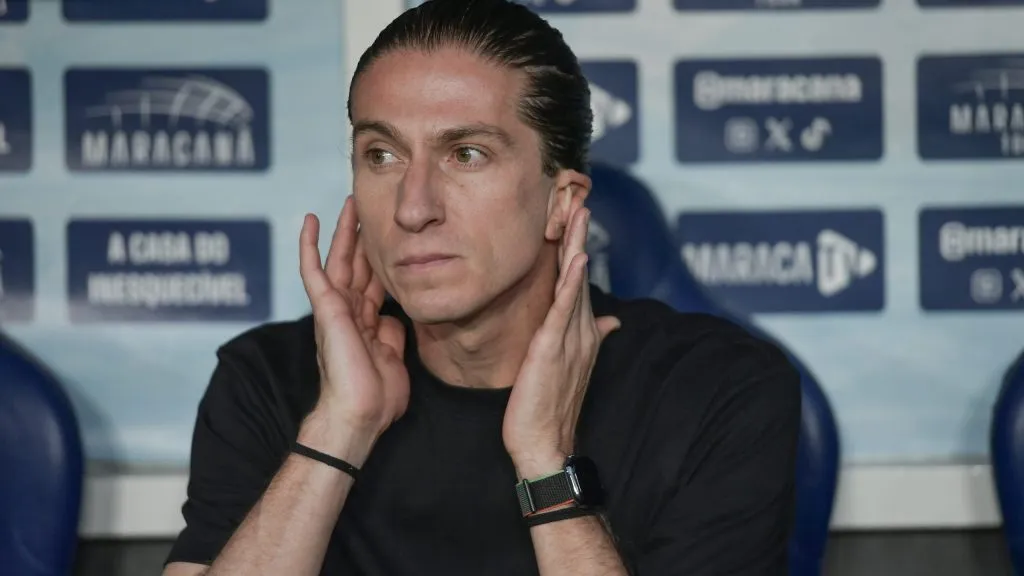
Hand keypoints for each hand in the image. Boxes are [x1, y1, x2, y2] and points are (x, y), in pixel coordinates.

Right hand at [299, 196, 409, 452]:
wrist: (360, 415)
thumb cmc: (377, 398)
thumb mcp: (394, 357)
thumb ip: (392, 331)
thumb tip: (393, 314)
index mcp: (364, 323)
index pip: (373, 282)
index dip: (380, 259)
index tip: (388, 238)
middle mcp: (348, 312)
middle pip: (357, 265)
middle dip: (362, 237)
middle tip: (368, 207)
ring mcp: (335, 309)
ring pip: (339, 260)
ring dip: (343, 231)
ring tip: (349, 204)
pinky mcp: (325, 309)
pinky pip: (313, 271)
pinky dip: (309, 245)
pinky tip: (309, 220)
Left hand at [502, 197, 620, 478]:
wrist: (543, 443)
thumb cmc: (547, 406)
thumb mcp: (568, 365)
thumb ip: (587, 337)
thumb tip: (611, 321)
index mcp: (580, 332)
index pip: (578, 282)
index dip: (576, 248)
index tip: (574, 217)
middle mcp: (580, 330)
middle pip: (579, 273)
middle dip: (579, 235)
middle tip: (580, 198)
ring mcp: (570, 338)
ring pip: (575, 282)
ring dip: (577, 246)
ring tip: (579, 213)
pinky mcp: (554, 347)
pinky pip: (564, 308)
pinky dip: (571, 282)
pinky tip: (577, 258)